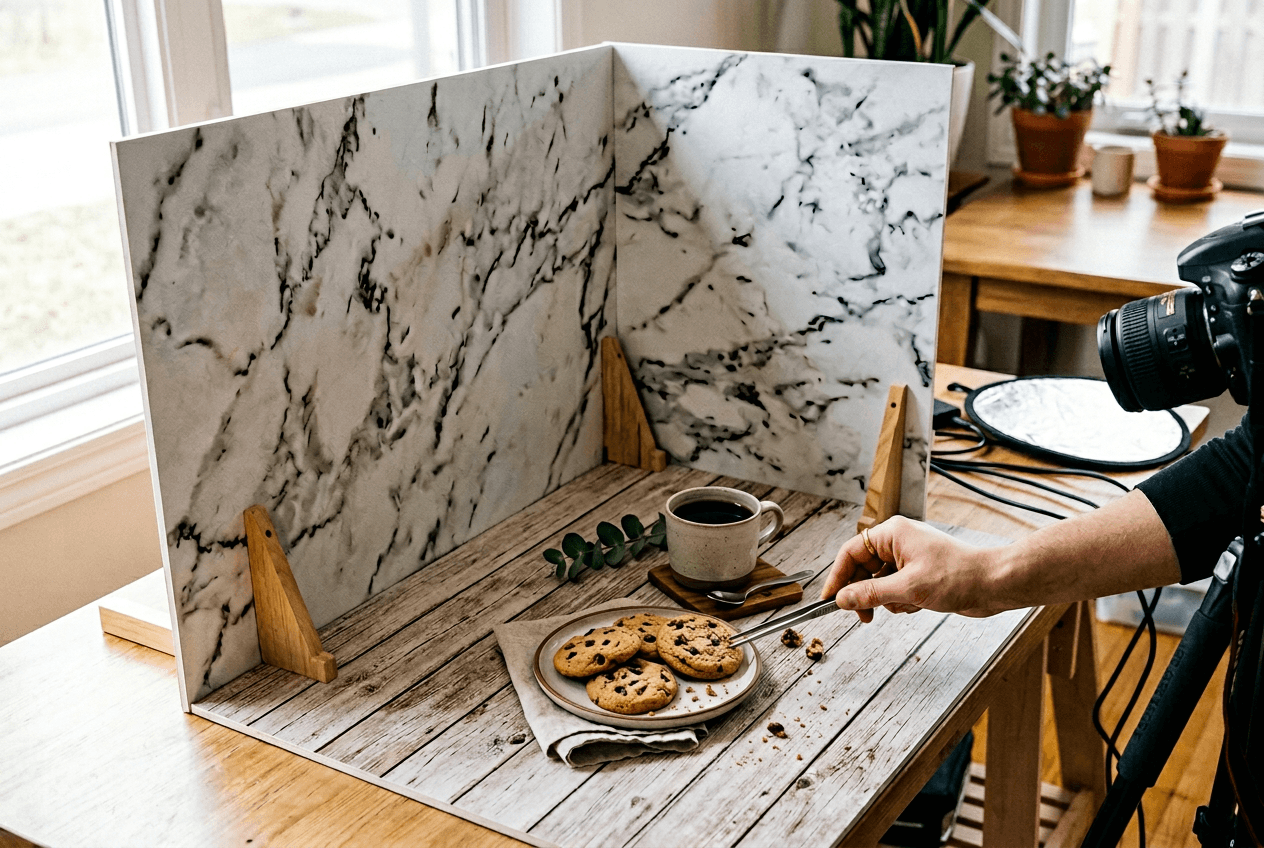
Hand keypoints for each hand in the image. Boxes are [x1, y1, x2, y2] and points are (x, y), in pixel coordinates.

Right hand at [820, 516, 1007, 621]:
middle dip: (865, 593)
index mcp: (892, 534)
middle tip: (863, 615)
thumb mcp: (908, 588)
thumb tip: (843, 598)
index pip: (850, 553)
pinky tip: (918, 605)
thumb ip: (871, 593)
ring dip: (888, 600)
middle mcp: (898, 542)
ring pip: (878, 583)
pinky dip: (901, 602)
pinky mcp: (918, 574)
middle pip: (862, 569)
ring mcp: (908, 558)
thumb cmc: (958, 576)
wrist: (993, 584)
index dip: (837, 577)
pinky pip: (895, 590)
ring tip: (908, 604)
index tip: (829, 599)